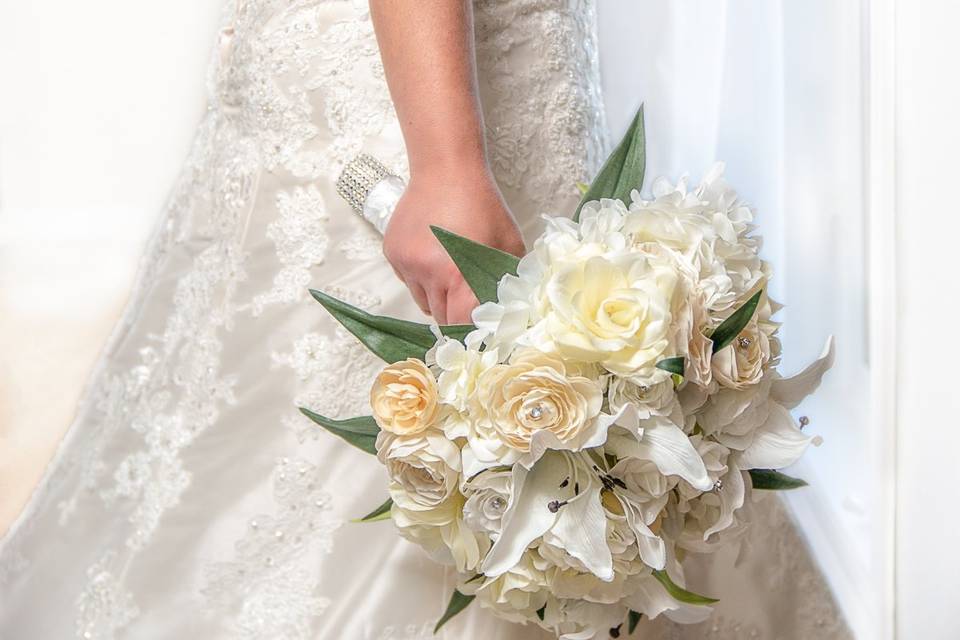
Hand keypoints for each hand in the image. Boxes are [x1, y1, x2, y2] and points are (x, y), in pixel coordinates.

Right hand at [383, 164, 524, 324]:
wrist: (445, 169)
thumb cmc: (483, 206)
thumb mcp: (508, 244)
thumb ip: (509, 281)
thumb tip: (508, 312)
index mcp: (459, 274)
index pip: (460, 325)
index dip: (472, 332)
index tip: (481, 331)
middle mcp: (428, 273)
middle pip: (441, 319)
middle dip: (457, 314)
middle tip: (471, 298)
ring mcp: (406, 264)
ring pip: (424, 303)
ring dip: (439, 297)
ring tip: (451, 271)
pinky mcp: (393, 254)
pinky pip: (409, 283)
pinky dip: (422, 279)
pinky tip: (434, 255)